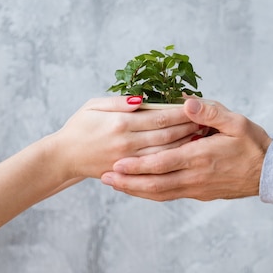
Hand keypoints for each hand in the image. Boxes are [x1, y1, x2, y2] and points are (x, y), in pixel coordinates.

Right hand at [45, 96, 202, 181]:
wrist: (64, 157)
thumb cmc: (80, 127)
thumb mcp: (94, 105)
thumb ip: (119, 102)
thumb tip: (142, 100)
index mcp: (121, 124)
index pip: (159, 118)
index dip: (181, 114)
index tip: (198, 108)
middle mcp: (127, 143)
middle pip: (167, 136)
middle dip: (189, 128)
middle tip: (209, 122)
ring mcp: (129, 161)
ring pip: (165, 154)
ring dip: (185, 145)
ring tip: (203, 137)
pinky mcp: (128, 172)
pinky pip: (155, 168)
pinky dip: (172, 161)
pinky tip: (185, 155)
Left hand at [100, 98, 272, 200]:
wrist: (270, 173)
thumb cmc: (253, 144)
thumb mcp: (236, 122)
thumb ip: (209, 112)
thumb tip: (186, 102)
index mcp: (201, 156)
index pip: (162, 164)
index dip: (137, 166)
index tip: (116, 164)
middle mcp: (195, 176)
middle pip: (155, 184)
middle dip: (128, 182)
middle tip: (104, 177)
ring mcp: (197, 188)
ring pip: (160, 193)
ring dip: (136, 190)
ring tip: (114, 185)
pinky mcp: (199, 193)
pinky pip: (170, 195)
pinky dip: (151, 193)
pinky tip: (139, 188)